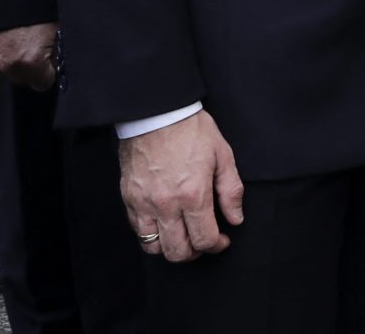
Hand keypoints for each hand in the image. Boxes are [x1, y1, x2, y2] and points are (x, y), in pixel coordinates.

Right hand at [0, 23, 58, 90]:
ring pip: (16, 75)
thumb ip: (54, 59)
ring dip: (23, 67)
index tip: (52, 64)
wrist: (21, 2)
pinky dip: (14, 60)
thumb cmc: (43, 17)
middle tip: (41, 53)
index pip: (43, 84)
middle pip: (28, 82)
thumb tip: (53, 68)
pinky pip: (8, 66)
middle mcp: (13, 67)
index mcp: (32, 62)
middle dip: (36, 71)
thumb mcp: (57, 40)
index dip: (50, 74)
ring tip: (29, 49)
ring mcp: (0, 62)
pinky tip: (19, 48)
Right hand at [119, 111, 243, 263]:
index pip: (204, 239)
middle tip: (203, 241)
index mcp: (193, 194)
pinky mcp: (129, 198)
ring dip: (171, 247)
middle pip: (178, 251)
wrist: (156, 113)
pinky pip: (138, 230)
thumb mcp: (222, 155)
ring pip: (154, 247)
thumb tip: (236, 218)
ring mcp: (144, 203)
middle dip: (195, 253)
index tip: (222, 239)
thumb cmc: (191, 130)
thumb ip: (231, 191)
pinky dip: (151, 235)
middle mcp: (166, 205)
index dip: (216, 245)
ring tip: (183, 236)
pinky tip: (164, 224)